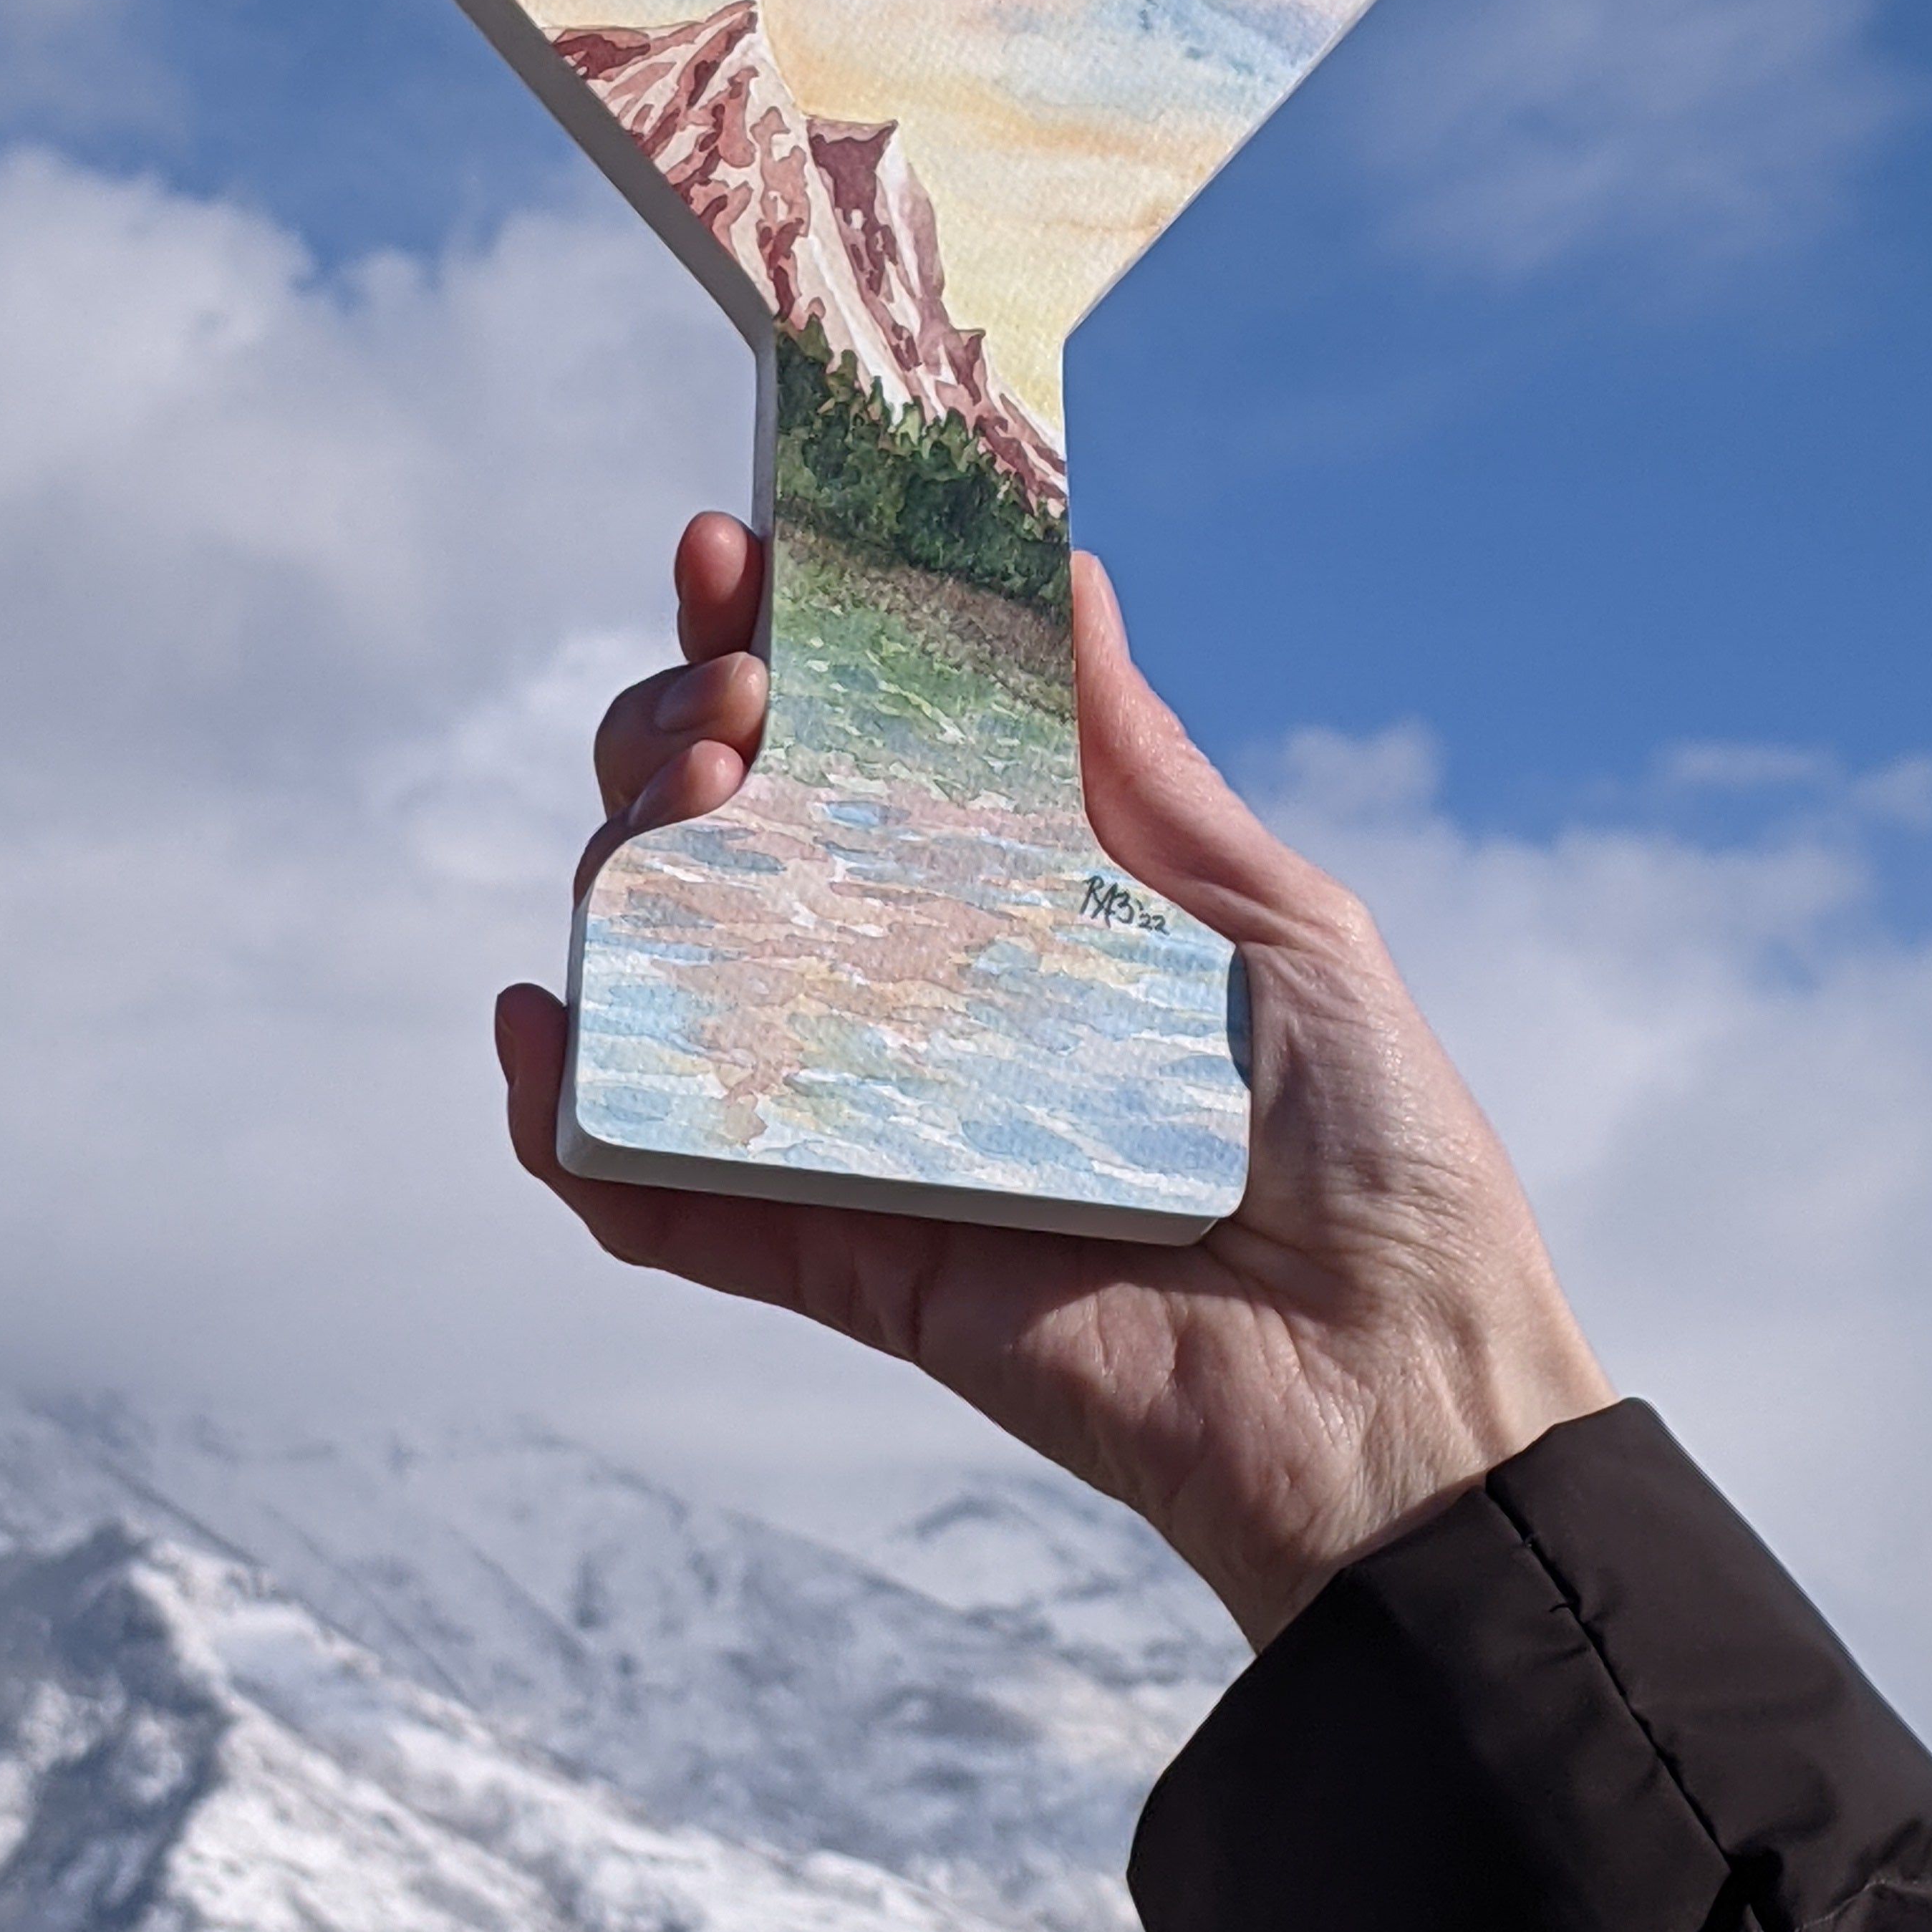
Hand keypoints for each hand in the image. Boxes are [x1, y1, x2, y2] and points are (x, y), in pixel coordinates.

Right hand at [496, 513, 1611, 1647]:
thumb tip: (1065, 573)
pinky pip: (665, 1190)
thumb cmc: (1370, 1139)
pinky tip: (538, 1023)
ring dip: (628, 871)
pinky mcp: (841, 1253)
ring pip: (670, 979)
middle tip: (737, 699)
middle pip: (726, 839)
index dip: (772, 640)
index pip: (853, 746)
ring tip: (689, 802)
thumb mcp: (1276, 915)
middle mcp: (914, 991)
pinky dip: (572, 1119)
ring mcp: (864, 1119)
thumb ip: (1141, 768)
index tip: (731, 550)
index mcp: (1010, 896)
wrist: (1393, 1381)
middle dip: (679, 728)